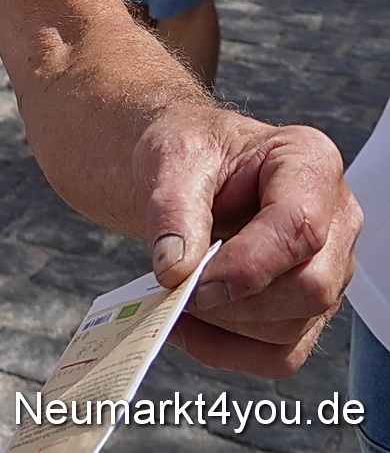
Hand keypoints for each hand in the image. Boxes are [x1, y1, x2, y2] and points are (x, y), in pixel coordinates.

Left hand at [135, 108, 359, 377]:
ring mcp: (327, 269)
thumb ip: (172, 207)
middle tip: (175, 289)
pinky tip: (186, 326)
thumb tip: (175, 270)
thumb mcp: (172, 155)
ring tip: (171, 297)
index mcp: (309, 162)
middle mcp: (335, 219)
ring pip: (293, 327)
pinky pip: (279, 354)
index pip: (300, 227)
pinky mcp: (307, 309)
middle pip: (309, 287)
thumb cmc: (189, 151)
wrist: (184, 167)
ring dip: (224, 326)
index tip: (192, 278)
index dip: (248, 265)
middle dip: (235, 300)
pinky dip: (227, 350)